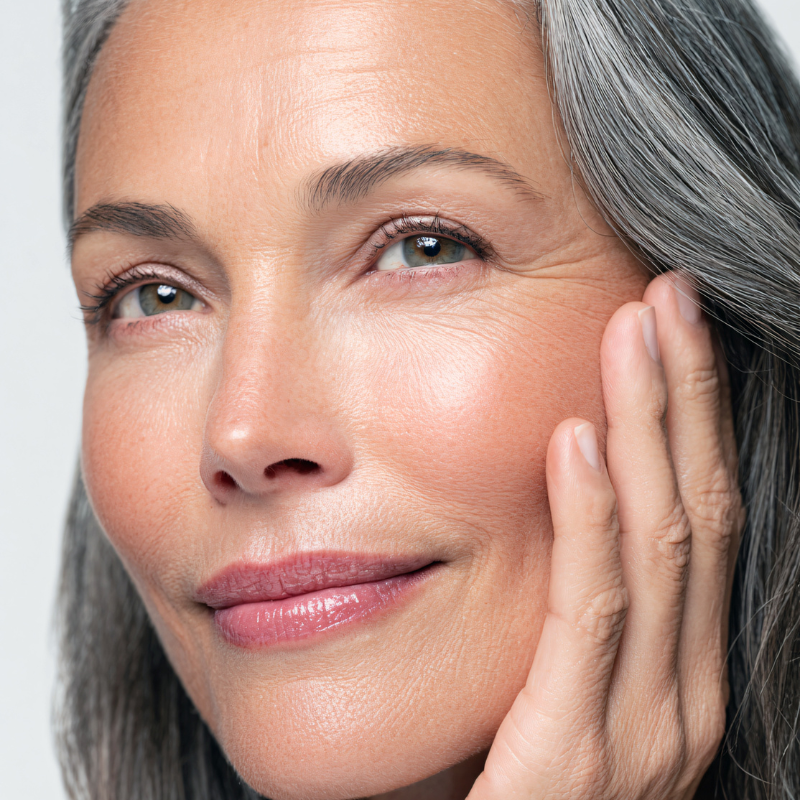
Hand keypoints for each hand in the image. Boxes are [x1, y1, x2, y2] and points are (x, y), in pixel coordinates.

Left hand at [467, 273, 743, 799]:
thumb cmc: (516, 786)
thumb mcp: (558, 686)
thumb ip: (577, 614)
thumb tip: (559, 498)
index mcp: (678, 669)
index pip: (697, 517)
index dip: (690, 418)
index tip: (668, 331)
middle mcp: (682, 691)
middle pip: (694, 509)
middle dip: (683, 396)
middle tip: (666, 296)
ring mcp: (646, 727)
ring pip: (660, 542)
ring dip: (647, 427)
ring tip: (632, 331)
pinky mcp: (580, 752)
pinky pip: (593, 610)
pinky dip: (588, 517)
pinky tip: (574, 441)